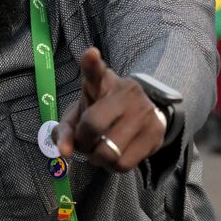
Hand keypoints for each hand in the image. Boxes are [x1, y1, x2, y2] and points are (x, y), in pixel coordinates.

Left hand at [56, 47, 165, 171]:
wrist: (141, 114)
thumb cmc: (101, 111)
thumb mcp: (79, 114)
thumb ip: (65, 130)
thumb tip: (64, 152)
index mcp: (102, 81)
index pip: (95, 71)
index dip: (92, 63)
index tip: (91, 54)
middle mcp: (126, 91)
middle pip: (92, 125)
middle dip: (83, 142)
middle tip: (86, 143)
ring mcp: (143, 111)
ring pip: (108, 151)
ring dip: (98, 159)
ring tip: (101, 150)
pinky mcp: (156, 131)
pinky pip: (124, 164)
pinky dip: (113, 167)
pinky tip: (115, 156)